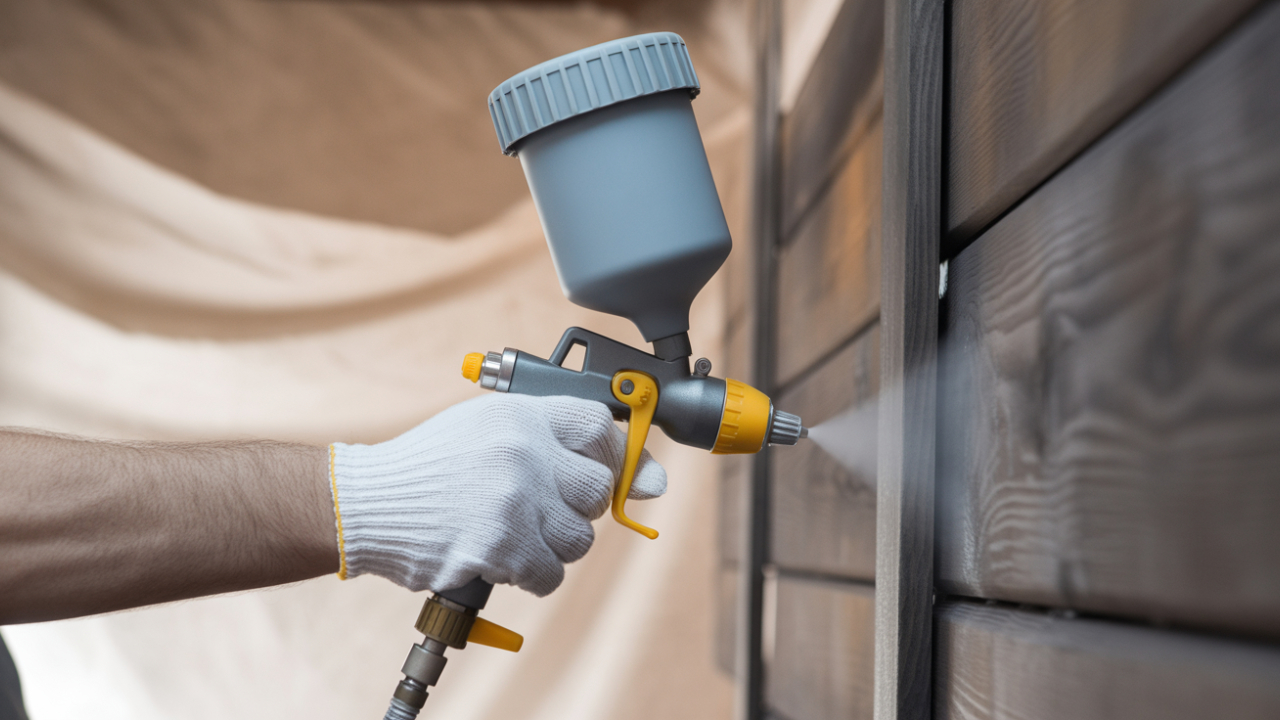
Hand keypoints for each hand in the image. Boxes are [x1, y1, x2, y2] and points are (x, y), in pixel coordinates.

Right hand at [329, 394, 666, 596]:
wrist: (368, 502)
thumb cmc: (433, 465)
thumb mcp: (491, 427)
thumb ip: (562, 442)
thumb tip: (656, 483)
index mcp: (522, 415)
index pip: (602, 428)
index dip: (615, 456)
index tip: (607, 473)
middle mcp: (523, 452)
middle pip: (599, 490)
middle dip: (579, 508)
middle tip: (543, 508)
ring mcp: (513, 500)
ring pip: (580, 538)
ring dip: (555, 545)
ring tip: (517, 532)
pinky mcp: (500, 546)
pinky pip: (551, 573)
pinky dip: (533, 574)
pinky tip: (503, 556)